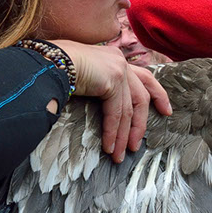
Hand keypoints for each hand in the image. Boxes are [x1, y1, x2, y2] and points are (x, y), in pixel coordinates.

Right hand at [52, 40, 172, 162]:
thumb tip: (96, 98)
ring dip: (124, 136)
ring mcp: (118, 69)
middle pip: (141, 96)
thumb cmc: (53, 67)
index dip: (157, 94)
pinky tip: (111, 147)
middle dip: (141, 123)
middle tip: (138, 144)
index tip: (166, 110)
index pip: (144, 77)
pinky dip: (114, 133)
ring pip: (128, 110)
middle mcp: (120, 61)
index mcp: (114, 58)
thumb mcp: (81, 74)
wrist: (45, 60)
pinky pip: (116, 114)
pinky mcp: (112, 80)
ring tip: (120, 155)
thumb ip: (96, 83)